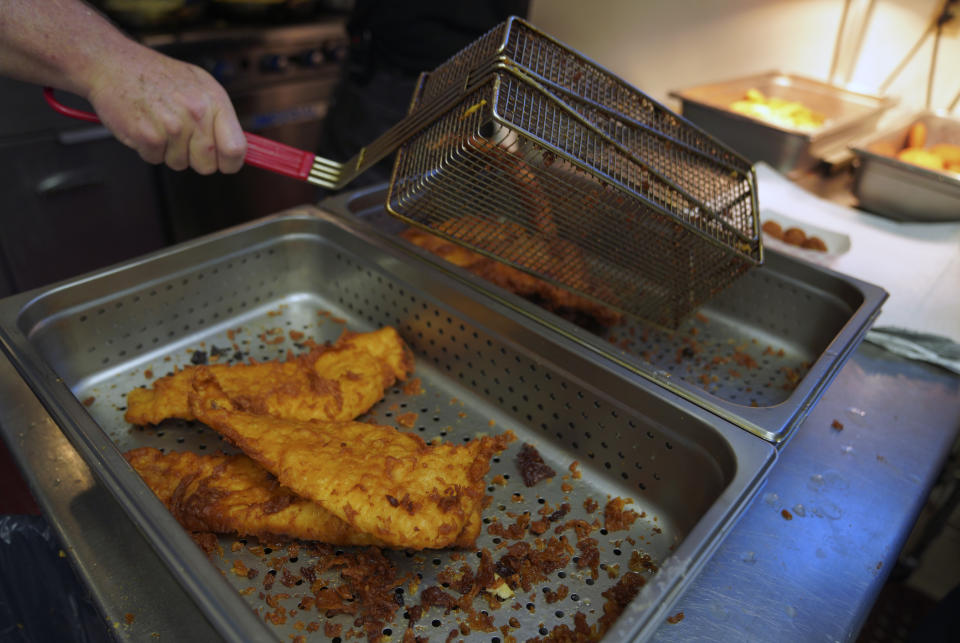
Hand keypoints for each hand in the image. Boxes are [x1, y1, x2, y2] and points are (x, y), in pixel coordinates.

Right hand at [86, 44, 246, 173]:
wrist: (114, 63)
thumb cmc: (157, 75)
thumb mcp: (200, 85)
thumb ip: (220, 117)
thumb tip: (238, 149)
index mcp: (214, 102)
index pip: (236, 149)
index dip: (231, 163)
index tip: (225, 162)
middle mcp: (195, 114)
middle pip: (208, 165)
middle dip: (196, 159)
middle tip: (182, 137)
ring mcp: (171, 126)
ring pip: (180, 164)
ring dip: (169, 151)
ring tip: (160, 124)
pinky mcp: (147, 136)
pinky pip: (155, 159)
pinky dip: (148, 149)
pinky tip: (146, 126)